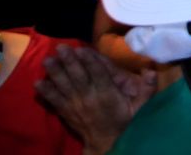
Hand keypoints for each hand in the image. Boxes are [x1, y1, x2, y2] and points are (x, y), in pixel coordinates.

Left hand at [34, 45, 154, 154]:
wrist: (107, 142)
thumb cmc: (124, 121)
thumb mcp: (140, 107)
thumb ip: (147, 89)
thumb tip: (153, 71)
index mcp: (107, 93)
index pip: (98, 73)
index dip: (90, 60)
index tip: (82, 48)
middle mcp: (90, 97)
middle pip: (78, 76)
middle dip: (69, 61)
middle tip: (60, 47)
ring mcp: (76, 105)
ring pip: (64, 86)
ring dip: (55, 72)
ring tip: (47, 60)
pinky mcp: (67, 112)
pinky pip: (55, 101)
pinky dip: (46, 92)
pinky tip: (38, 83)